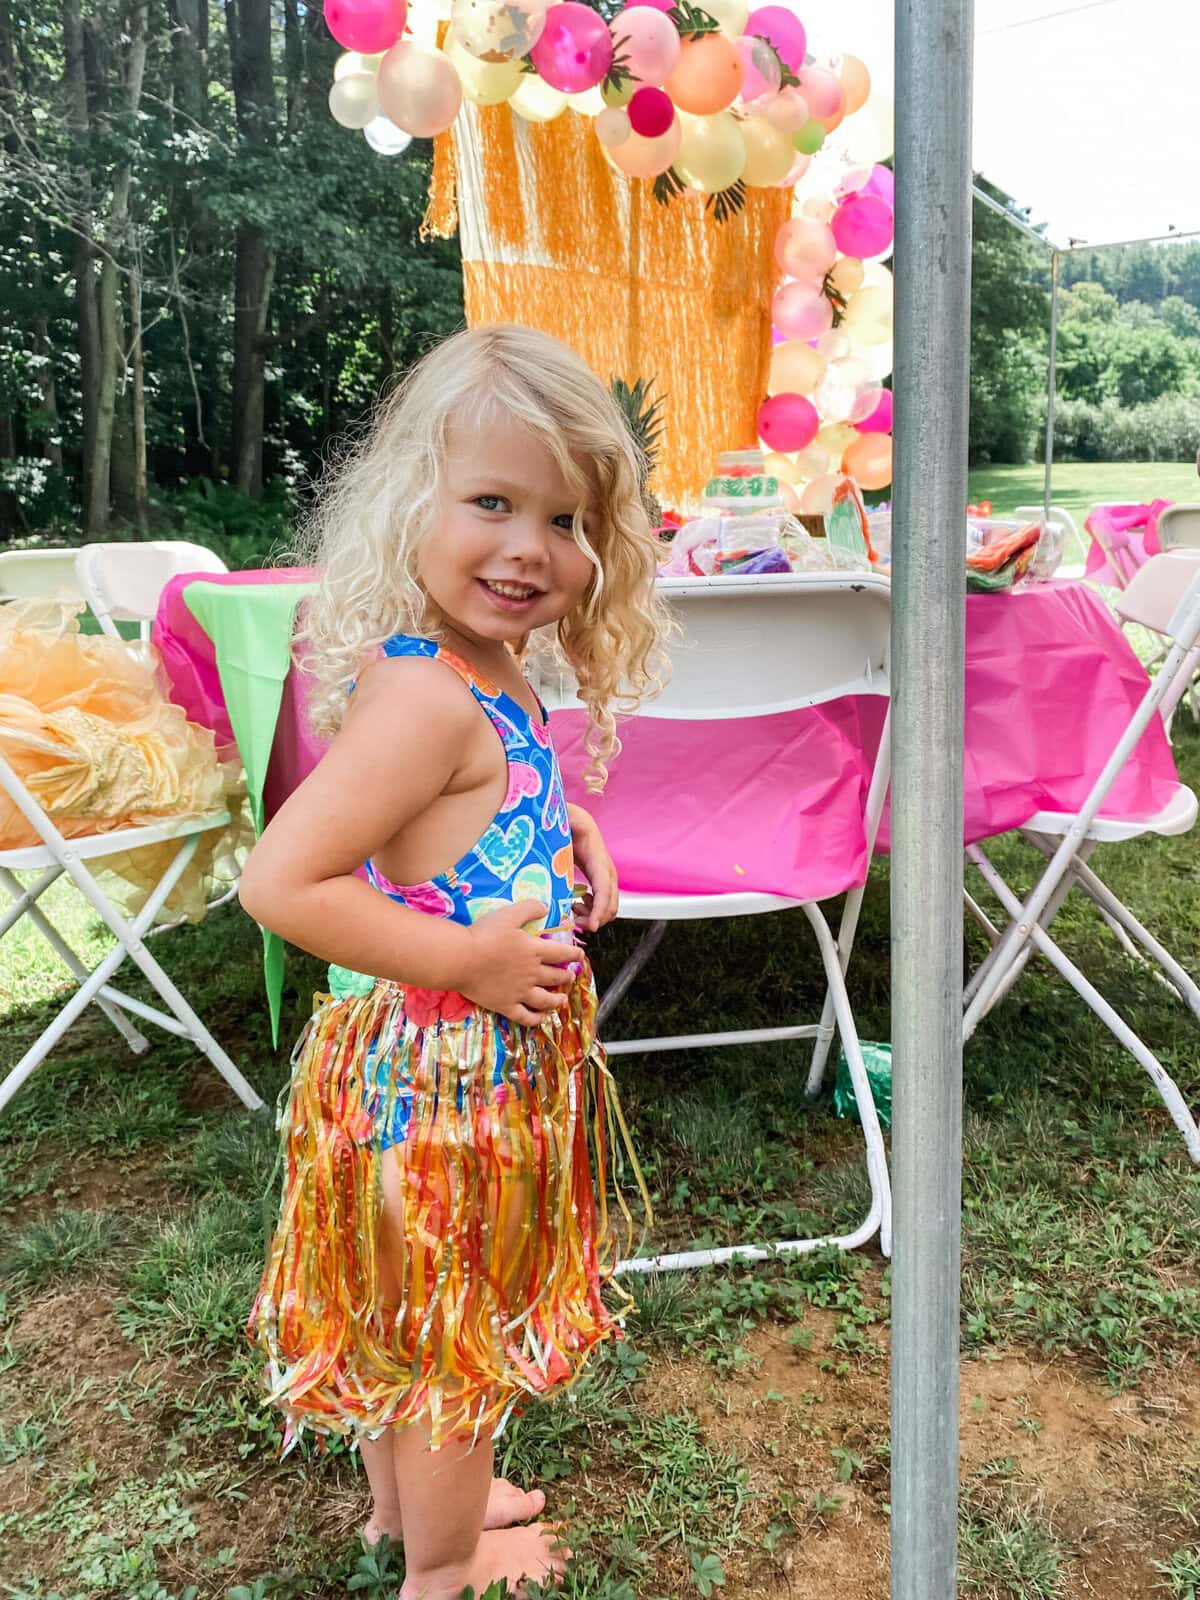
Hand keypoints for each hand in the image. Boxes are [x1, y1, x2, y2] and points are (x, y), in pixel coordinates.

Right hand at [459, 900, 578, 1025]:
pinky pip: (526, 1016)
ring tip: (562, 1000)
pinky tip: (541, 1018)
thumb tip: (546, 908)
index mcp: (535, 951)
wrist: (462, 959)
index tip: (580, 955)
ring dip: (557, 1000)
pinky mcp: (506, 1005)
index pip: (562, 953)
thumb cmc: (484, 934)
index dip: (574, 954)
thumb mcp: (509, 914)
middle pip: (555, 977)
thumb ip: (530, 908)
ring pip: (546, 1000)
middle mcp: (532, 973)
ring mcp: (520, 992)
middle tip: (570, 976)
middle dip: (566, 976)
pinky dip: (536, 1019)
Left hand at [567, 804, 617, 931]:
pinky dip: (593, 912)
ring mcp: (605, 877)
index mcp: (598, 858)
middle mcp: (606, 870)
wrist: (578, 820)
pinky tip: (577, 905)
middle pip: (611, 904)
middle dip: (595, 919)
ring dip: (594, 916)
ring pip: (610, 907)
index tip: (592, 925)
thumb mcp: (567, 819)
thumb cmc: (571, 820)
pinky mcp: (599, 882)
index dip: (599, 909)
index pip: (604, 888)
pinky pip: (604, 903)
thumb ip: (567, 823)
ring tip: (573, 912)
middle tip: (573, 922)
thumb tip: (565, 828)